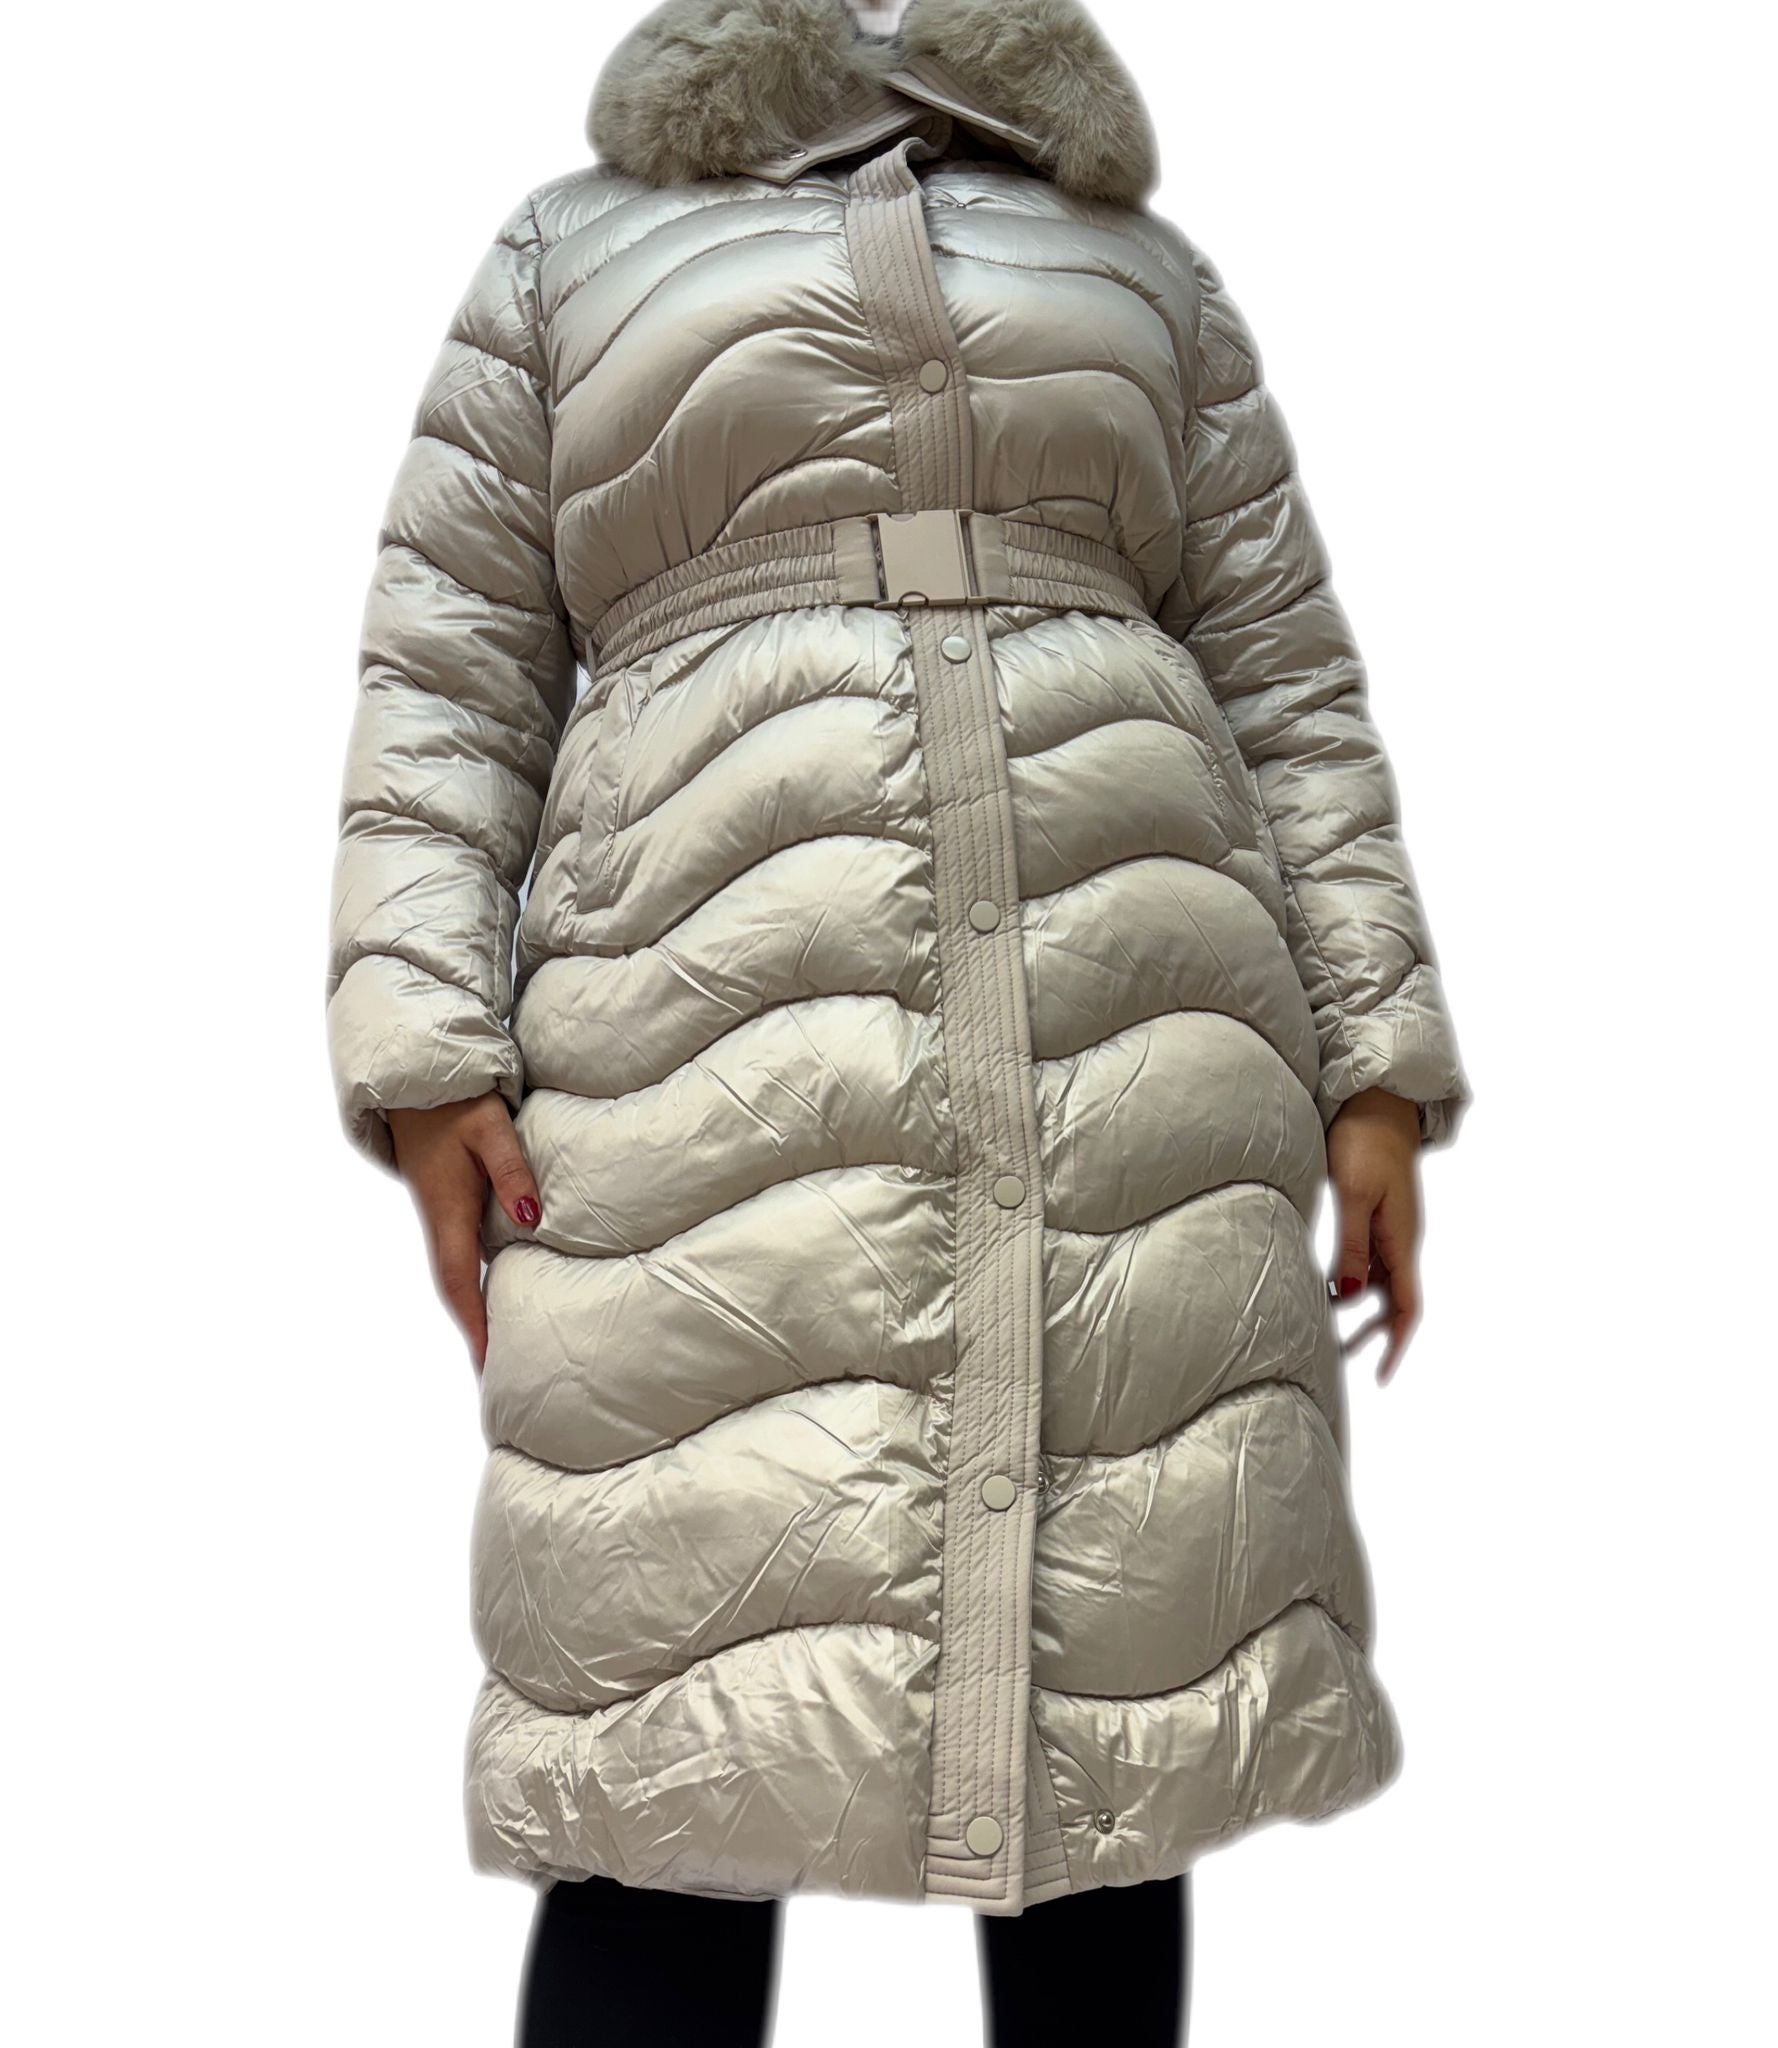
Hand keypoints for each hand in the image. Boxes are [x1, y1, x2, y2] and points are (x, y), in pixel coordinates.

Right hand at [386, 1094, 541, 1370]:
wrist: (419, 1078)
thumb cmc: (457, 1101)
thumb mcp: (489, 1129)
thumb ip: (512, 1171)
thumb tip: (528, 1220)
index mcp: (448, 1210)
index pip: (460, 1280)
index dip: (474, 1323)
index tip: (488, 1364)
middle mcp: (441, 1219)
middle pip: (457, 1287)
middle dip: (474, 1330)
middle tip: (496, 1374)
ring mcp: (443, 1213)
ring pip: (460, 1270)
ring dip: (475, 1307)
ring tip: (500, 1346)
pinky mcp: (449, 1202)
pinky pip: (464, 1251)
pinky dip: (478, 1279)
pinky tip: (497, 1290)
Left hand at [1325, 1088, 1422, 1383]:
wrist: (1376, 1100)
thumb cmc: (1364, 1139)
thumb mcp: (1354, 1195)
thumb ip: (1351, 1246)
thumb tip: (1351, 1297)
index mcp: (1402, 1239)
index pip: (1408, 1306)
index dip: (1397, 1343)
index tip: (1381, 1374)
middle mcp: (1400, 1238)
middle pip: (1395, 1300)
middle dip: (1374, 1333)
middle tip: (1340, 1357)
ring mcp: (1389, 1225)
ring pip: (1380, 1280)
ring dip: (1360, 1307)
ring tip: (1329, 1329)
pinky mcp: (1375, 1211)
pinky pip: (1369, 1258)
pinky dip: (1353, 1278)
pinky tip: (1329, 1284)